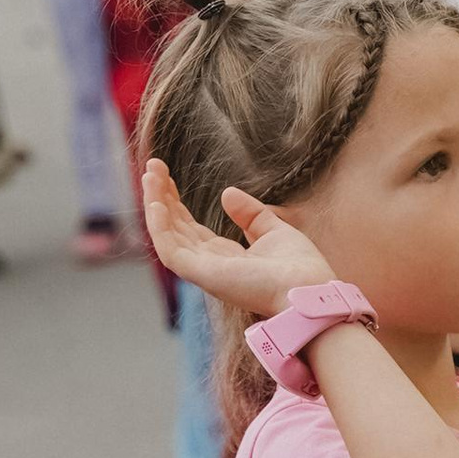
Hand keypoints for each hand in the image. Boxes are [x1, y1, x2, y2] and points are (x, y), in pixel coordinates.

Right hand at [140, 156, 334, 314]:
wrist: (309, 290)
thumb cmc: (299, 269)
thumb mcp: (274, 230)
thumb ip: (251, 214)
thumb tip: (227, 193)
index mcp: (224, 257)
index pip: (189, 227)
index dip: (176, 202)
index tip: (167, 176)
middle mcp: (209, 265)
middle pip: (174, 227)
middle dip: (161, 197)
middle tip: (152, 167)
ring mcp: (203, 271)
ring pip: (166, 236)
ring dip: (155, 204)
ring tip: (150, 176)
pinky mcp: (202, 274)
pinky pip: (170, 250)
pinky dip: (159, 227)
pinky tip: (156, 202)